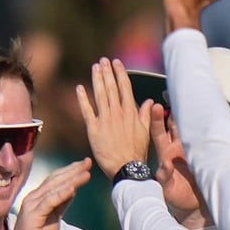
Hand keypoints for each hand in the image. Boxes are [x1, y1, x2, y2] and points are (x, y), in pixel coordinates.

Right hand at [4, 159, 91, 229]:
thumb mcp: (54, 217)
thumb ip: (61, 203)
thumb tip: (73, 190)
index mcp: (39, 197)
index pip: (56, 179)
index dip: (70, 171)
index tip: (84, 164)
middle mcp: (35, 197)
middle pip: (56, 179)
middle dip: (73, 170)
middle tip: (88, 162)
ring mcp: (33, 204)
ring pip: (54, 188)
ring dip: (71, 179)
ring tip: (86, 172)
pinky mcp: (33, 214)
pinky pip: (50, 201)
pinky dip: (61, 194)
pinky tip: (72, 188)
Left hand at [76, 58, 152, 179]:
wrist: (126, 168)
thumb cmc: (137, 153)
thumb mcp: (145, 132)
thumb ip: (145, 115)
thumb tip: (150, 101)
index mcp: (130, 113)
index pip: (125, 88)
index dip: (120, 73)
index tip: (116, 62)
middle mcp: (118, 113)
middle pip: (111, 88)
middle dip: (107, 72)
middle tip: (103, 60)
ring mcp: (105, 120)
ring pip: (100, 95)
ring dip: (97, 80)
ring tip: (95, 67)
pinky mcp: (94, 129)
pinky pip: (87, 111)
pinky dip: (83, 99)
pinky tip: (80, 88)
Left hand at [149, 106, 211, 226]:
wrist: (196, 207)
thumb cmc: (177, 197)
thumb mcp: (168, 190)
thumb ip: (165, 178)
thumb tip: (163, 167)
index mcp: (167, 154)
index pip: (159, 133)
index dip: (156, 120)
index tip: (155, 106)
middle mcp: (178, 148)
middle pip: (176, 124)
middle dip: (175, 109)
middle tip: (175, 92)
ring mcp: (192, 149)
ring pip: (191, 127)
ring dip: (191, 115)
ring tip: (192, 97)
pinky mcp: (205, 153)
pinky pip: (206, 137)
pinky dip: (207, 126)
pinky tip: (210, 114)